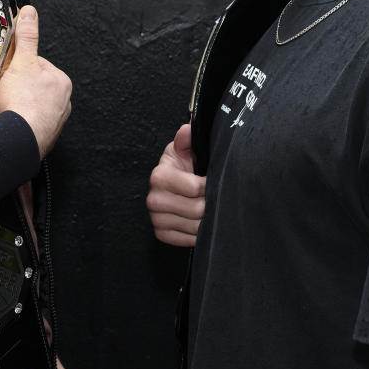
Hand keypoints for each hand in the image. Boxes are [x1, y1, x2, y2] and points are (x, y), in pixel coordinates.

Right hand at [0, 6, 71, 157]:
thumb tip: (30, 12)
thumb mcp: (21, 62)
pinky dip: (19, 122)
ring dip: (18, 106)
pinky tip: (9, 121)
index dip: (19, 67)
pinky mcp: (44, 136)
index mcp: (61, 81)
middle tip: (5, 92)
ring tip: (5, 108)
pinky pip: (29, 123)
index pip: (38, 65)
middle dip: (18, 89)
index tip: (9, 72)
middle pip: (34, 86)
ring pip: (31, 106)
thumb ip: (26, 37)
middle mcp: (63, 101)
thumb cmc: (23, 102)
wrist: (20, 139)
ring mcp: (54, 120)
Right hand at [146, 123, 205, 246]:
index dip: (210, 185)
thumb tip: (188, 129)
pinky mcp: (161, 234)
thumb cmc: (183, 165)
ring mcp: (156, 218)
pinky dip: (198, 233)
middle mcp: (153, 199)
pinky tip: (200, 220)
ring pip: (195, 227)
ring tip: (209, 207)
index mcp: (159, 175)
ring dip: (207, 219)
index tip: (214, 179)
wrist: (174, 183)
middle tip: (214, 195)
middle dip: (210, 203)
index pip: (195, 188)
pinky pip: (187, 240)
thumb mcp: (185, 149)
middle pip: (197, 210)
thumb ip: (188, 139)